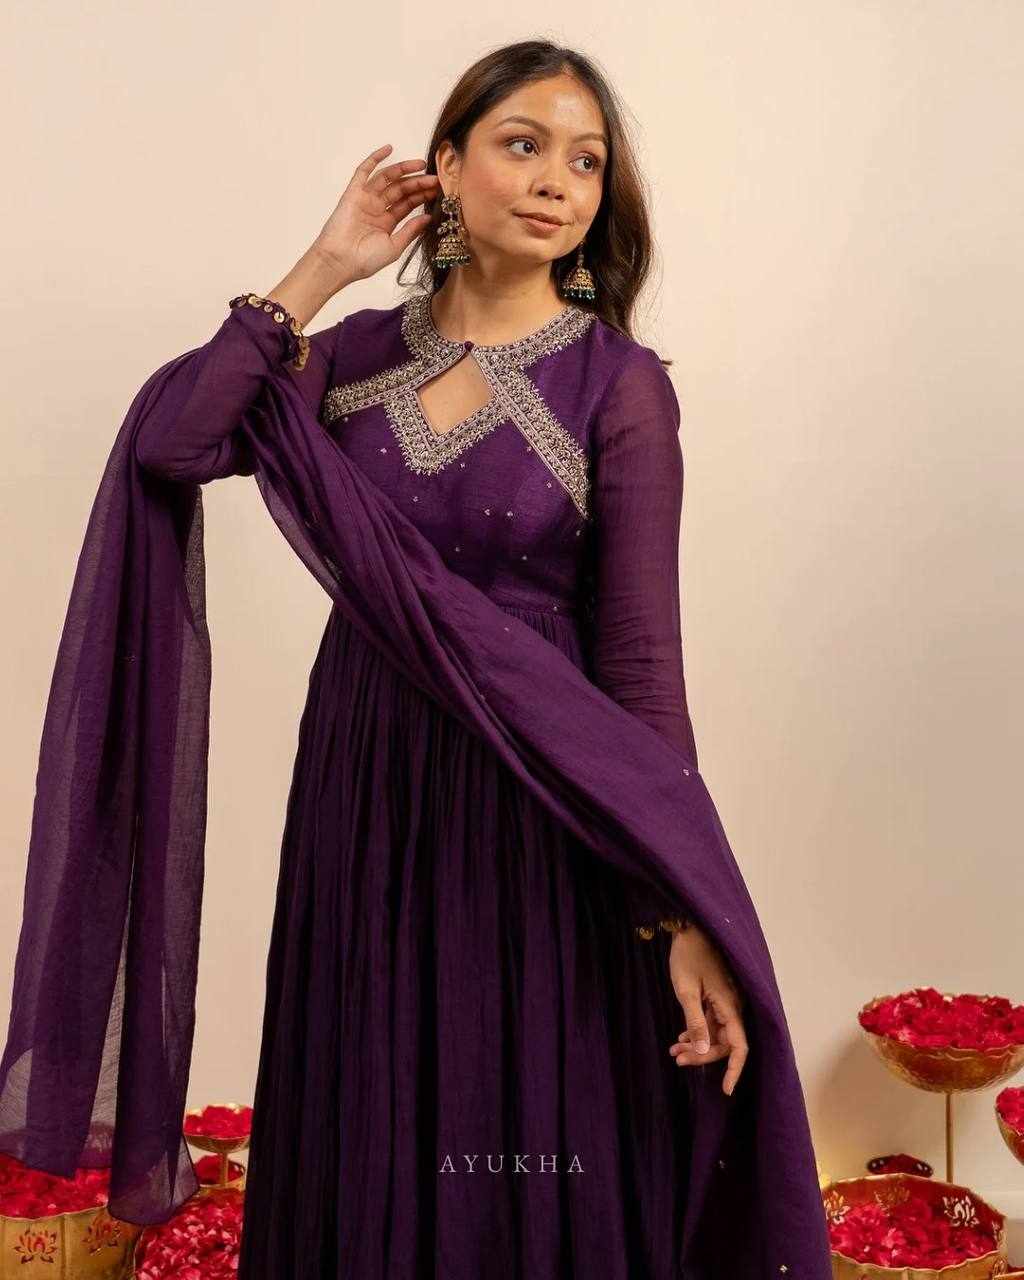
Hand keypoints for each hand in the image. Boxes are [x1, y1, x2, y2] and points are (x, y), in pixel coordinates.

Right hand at [311, 143, 440, 285]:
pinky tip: (389, 149)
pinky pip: (364, 171)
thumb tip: (428, 218)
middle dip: (418, 183)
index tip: (438, 189)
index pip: (408, 203)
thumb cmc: (365, 260)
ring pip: (387, 179)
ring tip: (421, 164)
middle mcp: (377, 209)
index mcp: (387, 223)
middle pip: (401, 190)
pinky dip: (375, 159)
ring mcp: (365, 200)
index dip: (422, 195)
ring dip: (403, 169)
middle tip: (435, 178)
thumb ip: (410, 231)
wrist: (341, 261)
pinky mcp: (353, 193)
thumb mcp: (395, 247)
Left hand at [667, 922, 747, 1095]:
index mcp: (730, 1006)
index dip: (734, 1070)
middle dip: (703, 1055)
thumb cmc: (688, 956)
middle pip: (724, 1043)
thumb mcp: (686, 991)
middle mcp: (733, 1007)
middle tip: (677, 1059)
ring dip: (698, 1044)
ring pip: (716, 1033)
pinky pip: (711, 1022)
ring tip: (674, 1051)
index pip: (739, 1047)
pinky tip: (681, 1037)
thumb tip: (704, 1050)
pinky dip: (697, 1031)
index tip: (726, 1090)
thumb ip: (696, 1021)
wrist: (689, 929)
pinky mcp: (717, 998)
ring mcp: (725, 1002)